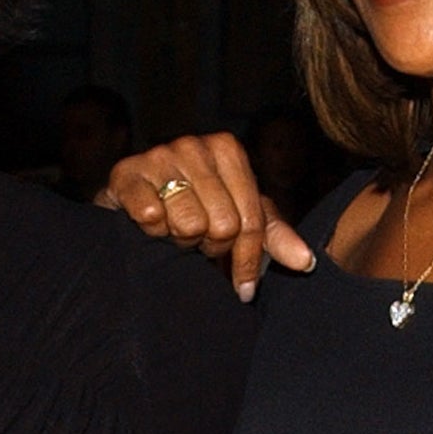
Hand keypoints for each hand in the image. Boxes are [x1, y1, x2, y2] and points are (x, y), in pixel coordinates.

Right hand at [96, 132, 315, 300]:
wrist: (131, 202)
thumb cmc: (194, 209)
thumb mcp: (238, 218)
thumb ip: (273, 236)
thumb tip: (306, 262)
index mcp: (228, 150)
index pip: (250, 221)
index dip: (245, 261)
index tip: (241, 288)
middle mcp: (195, 145)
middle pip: (221, 226)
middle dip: (208, 246)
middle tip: (196, 241)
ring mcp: (159, 155)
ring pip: (188, 224)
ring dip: (179, 240)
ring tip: (173, 230)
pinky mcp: (126, 173)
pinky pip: (151, 215)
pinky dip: (151, 230)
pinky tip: (150, 225)